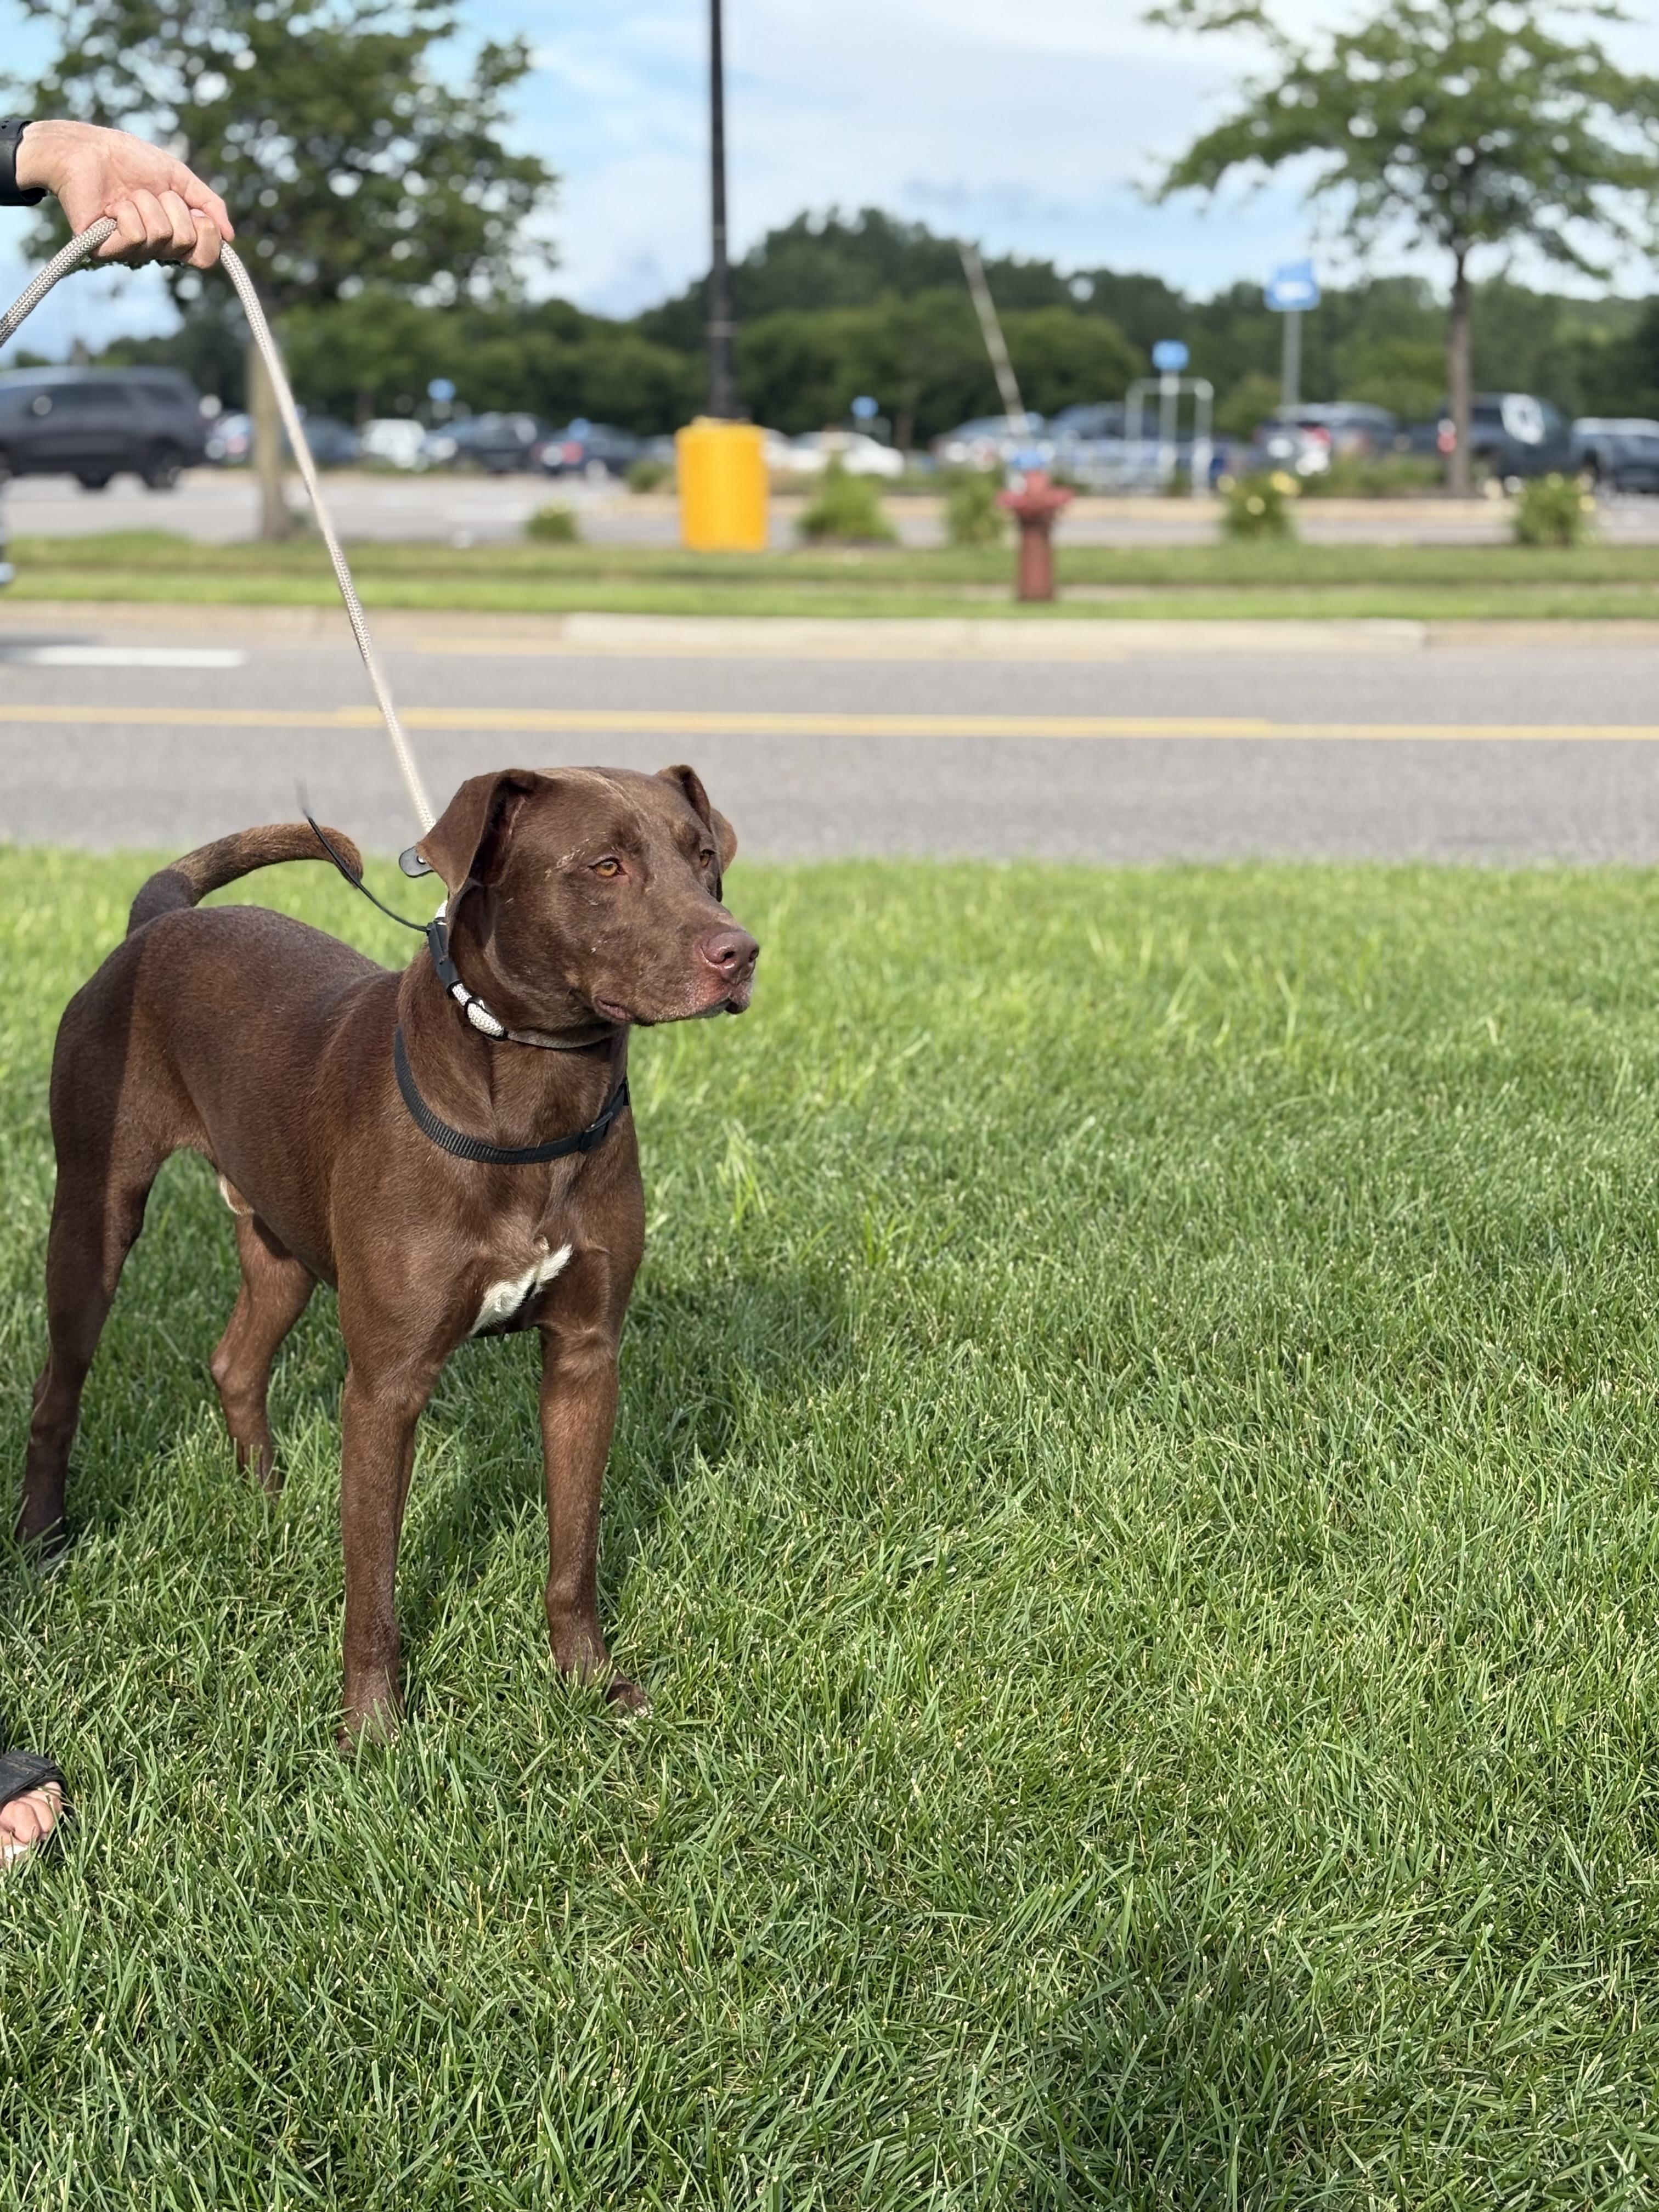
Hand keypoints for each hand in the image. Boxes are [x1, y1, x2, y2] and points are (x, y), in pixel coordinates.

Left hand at [14, 119, 233, 269]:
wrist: (85, 149)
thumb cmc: (128, 160)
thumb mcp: (178, 176)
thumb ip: (208, 202)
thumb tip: (230, 236)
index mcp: (174, 236)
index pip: (205, 258)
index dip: (209, 236)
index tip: (197, 213)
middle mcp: (155, 249)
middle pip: (186, 242)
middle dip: (173, 206)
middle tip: (151, 193)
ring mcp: (130, 252)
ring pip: (161, 236)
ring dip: (146, 203)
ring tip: (127, 195)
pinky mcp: (104, 250)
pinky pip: (135, 236)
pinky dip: (127, 212)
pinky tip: (112, 206)